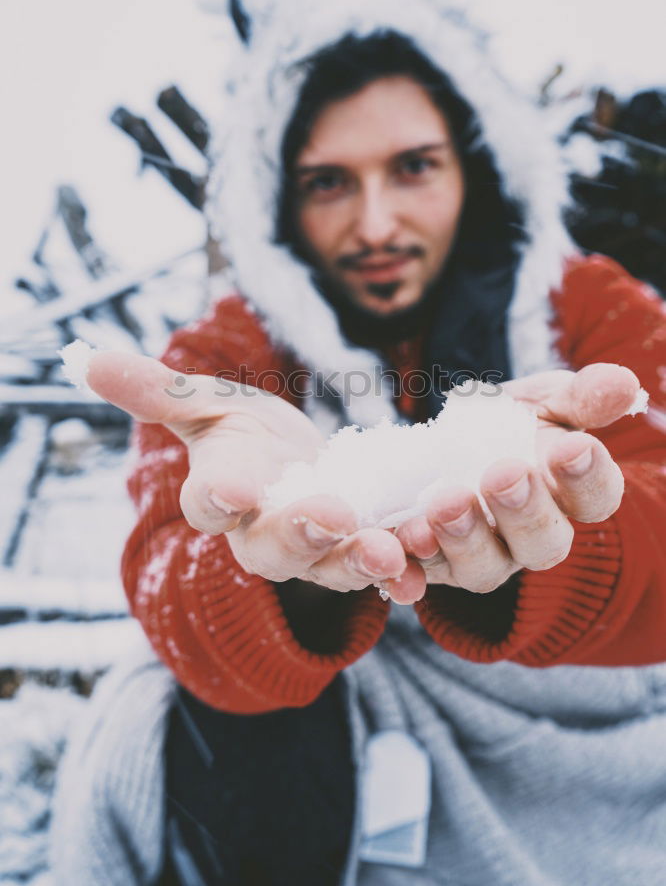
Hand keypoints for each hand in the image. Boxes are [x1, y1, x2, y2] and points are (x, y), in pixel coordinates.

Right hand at [86, 353, 425, 600]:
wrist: (296, 470)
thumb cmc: (244, 438)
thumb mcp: (206, 404)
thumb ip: (158, 389)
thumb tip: (87, 358)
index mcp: (223, 494)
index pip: (210, 501)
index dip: (218, 496)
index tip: (229, 489)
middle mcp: (264, 533)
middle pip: (275, 545)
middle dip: (300, 533)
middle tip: (329, 517)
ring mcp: (317, 550)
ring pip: (334, 564)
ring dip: (360, 560)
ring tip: (389, 552)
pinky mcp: (363, 550)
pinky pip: (382, 566)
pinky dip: (403, 568)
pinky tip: (423, 565)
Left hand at [395, 363, 638, 595]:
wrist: (442, 442)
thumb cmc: (508, 423)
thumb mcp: (543, 401)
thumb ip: (580, 397)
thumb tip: (624, 382)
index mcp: (569, 497)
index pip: (595, 499)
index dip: (588, 479)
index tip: (573, 447)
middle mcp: (531, 538)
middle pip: (543, 545)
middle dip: (525, 512)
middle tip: (504, 474)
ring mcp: (483, 556)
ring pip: (484, 568)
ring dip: (465, 538)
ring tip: (445, 502)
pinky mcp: (433, 564)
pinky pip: (426, 574)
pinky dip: (416, 561)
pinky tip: (405, 534)